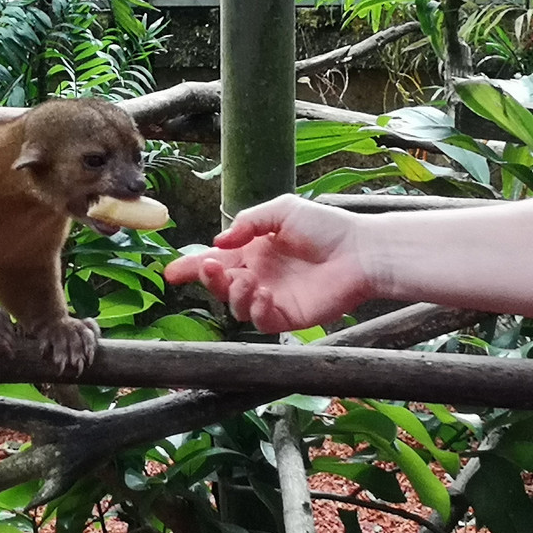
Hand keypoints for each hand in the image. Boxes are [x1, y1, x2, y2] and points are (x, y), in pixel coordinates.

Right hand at [164, 194, 371, 332]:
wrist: (361, 251)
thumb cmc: (326, 227)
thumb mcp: (282, 210)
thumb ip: (247, 222)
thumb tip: (218, 242)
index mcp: (252, 251)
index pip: (215, 260)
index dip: (191, 267)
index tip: (171, 272)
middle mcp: (258, 275)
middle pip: (219, 285)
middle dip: (207, 278)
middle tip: (209, 268)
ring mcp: (271, 297)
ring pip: (235, 306)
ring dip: (233, 294)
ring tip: (247, 281)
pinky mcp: (287, 316)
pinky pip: (260, 321)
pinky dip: (255, 310)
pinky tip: (263, 295)